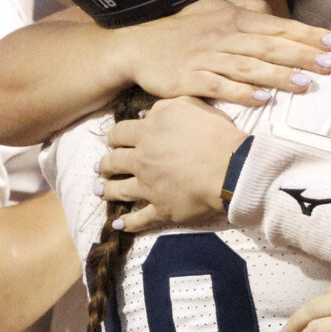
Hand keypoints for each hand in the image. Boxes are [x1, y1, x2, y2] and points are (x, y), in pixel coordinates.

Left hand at [101, 98, 246, 233]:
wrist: (231, 168)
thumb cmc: (214, 133)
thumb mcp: (188, 105)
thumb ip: (162, 108)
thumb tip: (143, 115)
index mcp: (146, 134)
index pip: (119, 133)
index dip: (114, 137)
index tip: (112, 141)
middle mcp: (141, 161)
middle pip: (113, 162)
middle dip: (104, 164)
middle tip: (99, 167)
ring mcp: (149, 187)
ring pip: (120, 190)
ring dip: (107, 190)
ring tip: (99, 191)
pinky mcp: (162, 209)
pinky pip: (140, 219)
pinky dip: (128, 223)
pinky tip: (118, 225)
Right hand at [114, 0, 330, 107]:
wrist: (138, 46)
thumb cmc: (182, 30)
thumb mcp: (214, 8)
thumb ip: (247, 8)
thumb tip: (276, 11)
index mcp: (234, 19)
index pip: (278, 26)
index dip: (307, 34)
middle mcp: (224, 37)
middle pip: (269, 46)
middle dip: (302, 55)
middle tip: (329, 64)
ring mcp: (207, 59)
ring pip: (249, 67)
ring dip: (278, 76)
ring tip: (304, 84)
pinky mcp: (190, 80)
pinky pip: (220, 87)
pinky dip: (241, 94)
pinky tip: (262, 100)